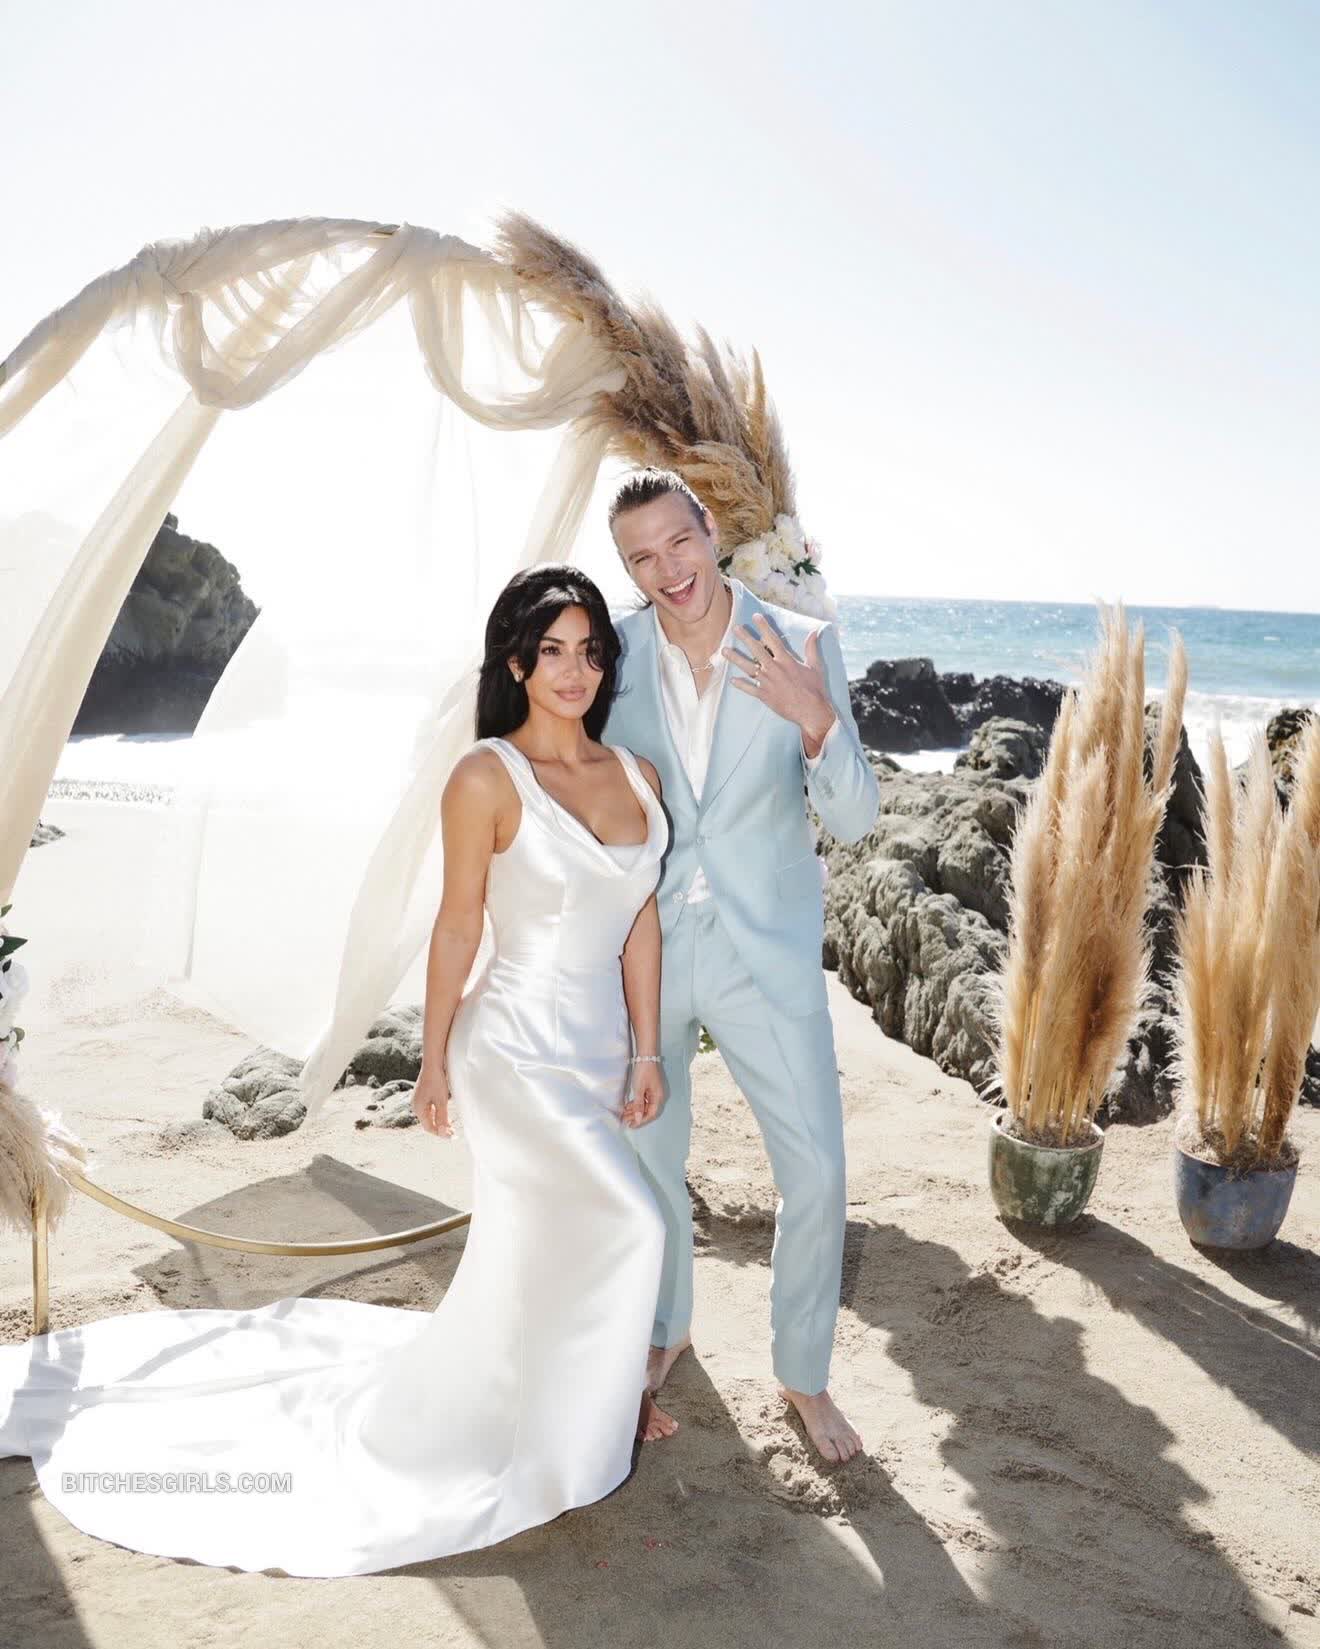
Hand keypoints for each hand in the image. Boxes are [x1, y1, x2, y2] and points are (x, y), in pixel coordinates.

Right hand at [412, 1064, 453, 1136]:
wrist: (433, 1063)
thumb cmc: (437, 1081)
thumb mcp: (441, 1101)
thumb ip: (442, 1117)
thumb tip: (443, 1133)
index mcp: (418, 1109)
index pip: (429, 1127)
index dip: (441, 1133)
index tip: (452, 1136)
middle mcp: (416, 1106)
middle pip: (428, 1122)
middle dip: (440, 1128)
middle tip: (453, 1132)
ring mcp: (418, 1100)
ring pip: (429, 1116)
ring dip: (439, 1121)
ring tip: (451, 1125)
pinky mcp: (422, 1095)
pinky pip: (429, 1109)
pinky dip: (437, 1113)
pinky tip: (445, 1113)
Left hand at [621, 1061, 664, 1128]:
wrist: (646, 1056)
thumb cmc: (644, 1071)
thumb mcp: (639, 1089)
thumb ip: (639, 1105)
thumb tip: (638, 1119)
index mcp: (658, 1097)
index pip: (651, 1114)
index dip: (641, 1121)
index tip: (631, 1125)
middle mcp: (658, 1096)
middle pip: (648, 1111)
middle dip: (636, 1116)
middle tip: (625, 1120)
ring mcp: (654, 1092)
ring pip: (645, 1106)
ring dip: (635, 1110)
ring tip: (624, 1113)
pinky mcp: (650, 1088)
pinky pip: (644, 1100)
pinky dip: (637, 1103)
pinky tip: (628, 1105)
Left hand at [723, 615, 835, 751]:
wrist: (811, 711)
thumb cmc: (815, 689)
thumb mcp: (815, 666)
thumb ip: (811, 648)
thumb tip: (814, 632)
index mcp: (786, 660)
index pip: (772, 639)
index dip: (763, 627)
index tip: (755, 617)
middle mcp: (774, 669)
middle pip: (757, 650)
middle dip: (745, 638)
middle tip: (735, 628)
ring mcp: (768, 682)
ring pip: (748, 668)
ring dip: (735, 658)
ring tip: (724, 650)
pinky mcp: (765, 696)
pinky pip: (749, 689)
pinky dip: (740, 684)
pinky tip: (732, 679)